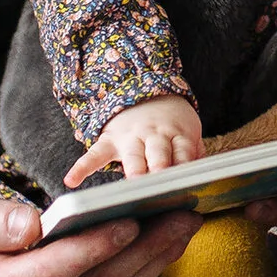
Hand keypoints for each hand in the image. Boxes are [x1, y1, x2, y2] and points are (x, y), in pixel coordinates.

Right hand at [68, 94, 203, 186]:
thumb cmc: (170, 123)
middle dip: (160, 167)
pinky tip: (71, 180)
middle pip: (158, 154)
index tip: (187, 182)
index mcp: (176, 134)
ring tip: (132, 184)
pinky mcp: (109, 141)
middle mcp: (154, 136)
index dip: (185, 166)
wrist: (144, 92)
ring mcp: (130, 137)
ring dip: (133, 169)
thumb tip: (204, 175)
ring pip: (132, 156)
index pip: (183, 152)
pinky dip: (82, 167)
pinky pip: (94, 155)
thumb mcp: (187, 131)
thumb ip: (193, 152)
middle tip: (161, 182)